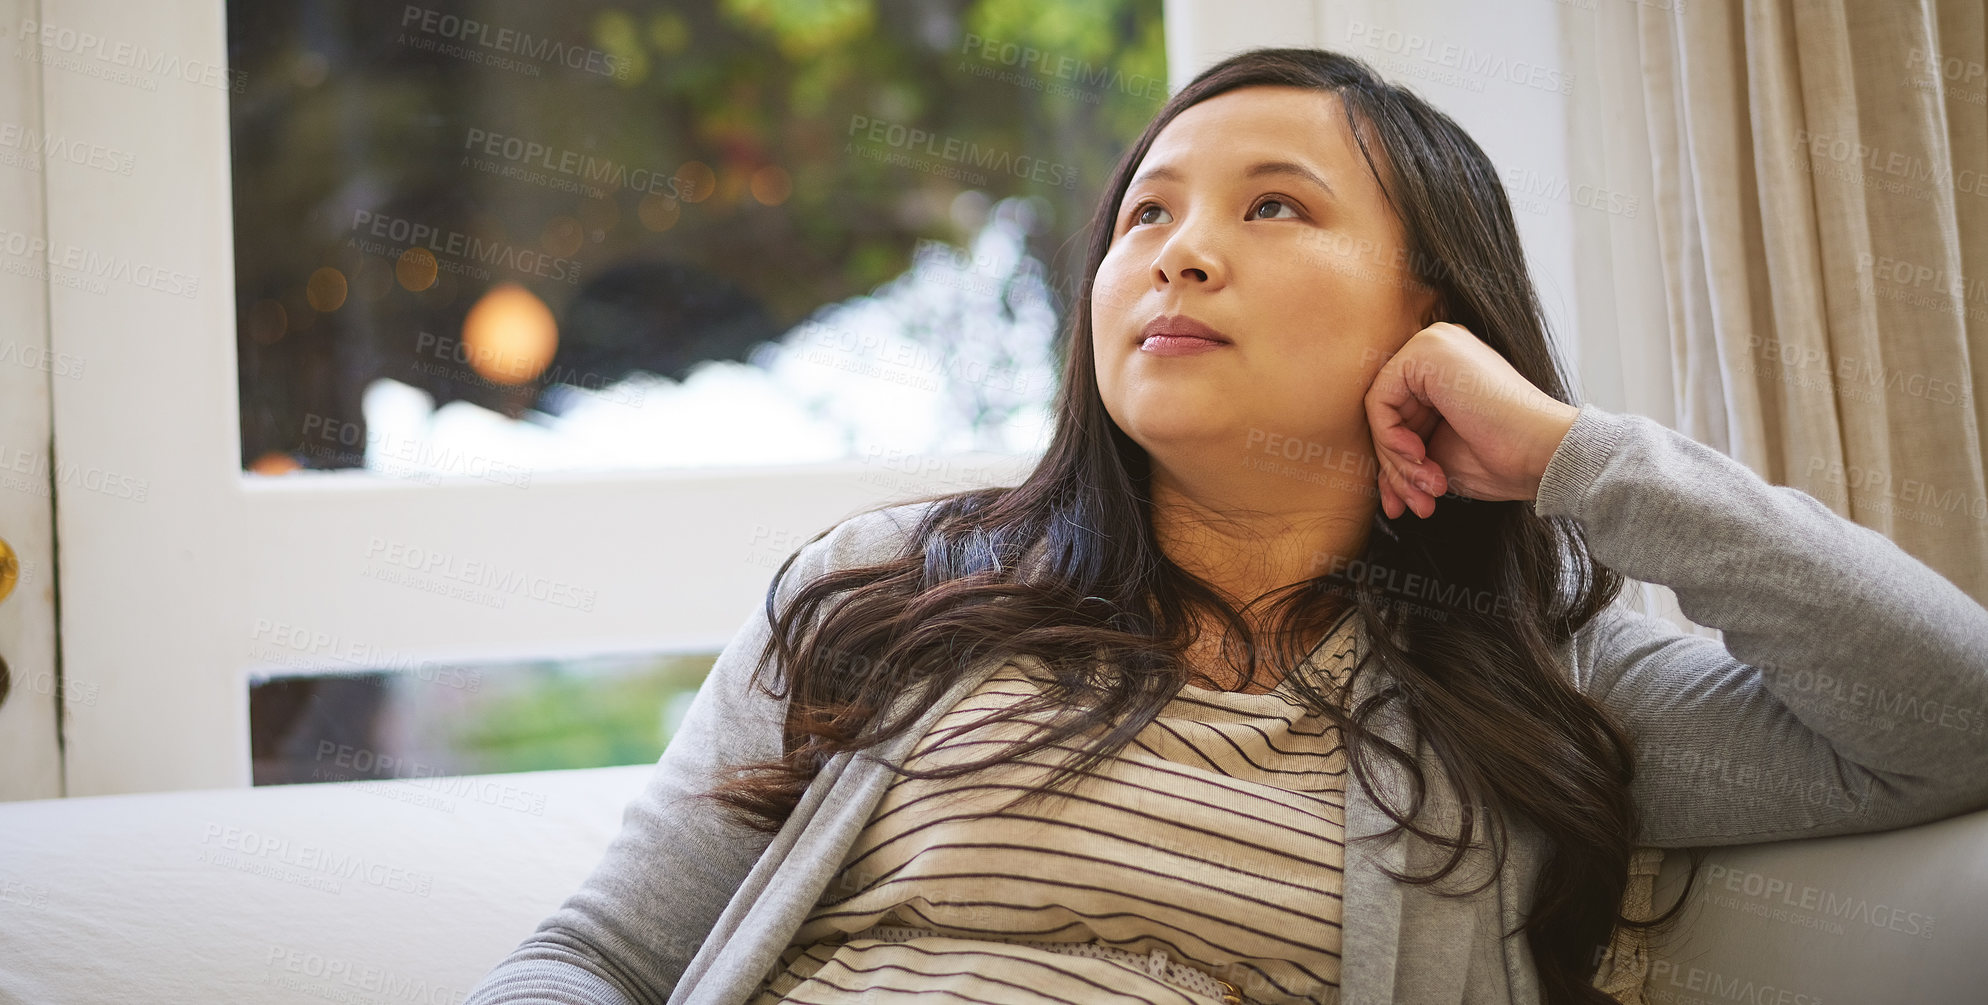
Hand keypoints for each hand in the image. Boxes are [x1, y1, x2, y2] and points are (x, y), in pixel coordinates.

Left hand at [1363, 322, 1580, 519]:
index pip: (1396, 416)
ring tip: (1426, 492)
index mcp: (1445, 368)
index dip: (1396, 464)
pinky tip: (1422, 459)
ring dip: (1397, 464)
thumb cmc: (1503, 458)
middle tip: (1415, 505)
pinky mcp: (1426, 352)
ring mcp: (1432, 345)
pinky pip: (1379, 403)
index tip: (1408, 502)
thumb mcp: (1440, 456)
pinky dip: (1391, 440)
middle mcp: (1437, 348)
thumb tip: (1376, 478)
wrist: (1543, 453)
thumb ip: (1405, 451)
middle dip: (1395, 469)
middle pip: (1386, 415)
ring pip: (1380, 413)